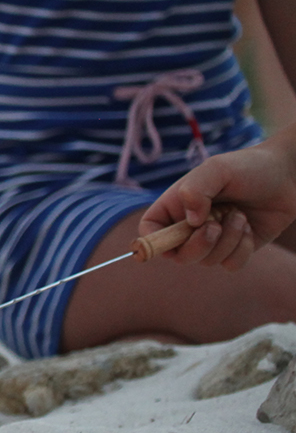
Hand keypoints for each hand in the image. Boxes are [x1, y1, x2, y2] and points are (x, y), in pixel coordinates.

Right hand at [139, 132, 295, 269]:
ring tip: (239, 215)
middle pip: (178, 256)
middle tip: (215, 224)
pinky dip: (242, 249)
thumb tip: (192, 221)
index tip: (169, 240)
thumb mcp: (217, 169)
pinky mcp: (236, 250)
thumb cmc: (247, 167)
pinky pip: (231, 265)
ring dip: (228, 240)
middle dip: (199, 244)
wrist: (286, 175)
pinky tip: (248, 228)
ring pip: (207, 261)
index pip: (150, 232)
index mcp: (176, 207)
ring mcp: (213, 241)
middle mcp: (190, 227)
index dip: (152, 242)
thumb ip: (196, 190)